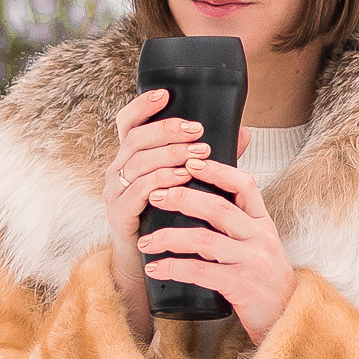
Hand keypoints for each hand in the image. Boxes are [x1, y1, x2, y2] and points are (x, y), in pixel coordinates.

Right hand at [104, 84, 215, 346]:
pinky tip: (183, 178)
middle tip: (198, 133)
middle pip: (136, 138)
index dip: (143, 105)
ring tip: (198, 154)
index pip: (128, 122)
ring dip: (170, 155)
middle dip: (168, 131)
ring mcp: (113, 192)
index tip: (166, 94)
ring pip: (138, 162)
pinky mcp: (119, 214)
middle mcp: (116, 171)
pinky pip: (138, 190)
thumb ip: (210, 158)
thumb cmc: (170, 219)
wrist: (151, 265)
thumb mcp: (190, 184)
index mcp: (130, 158)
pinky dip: (162, 181)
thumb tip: (245, 132)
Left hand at [136, 150, 296, 345]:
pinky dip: (174, 268)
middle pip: (218, 208)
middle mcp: (261, 238)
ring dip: (169, 237)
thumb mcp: (259, 245)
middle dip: (182, 198)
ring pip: (205, 240)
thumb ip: (237, 224)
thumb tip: (202, 200)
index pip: (244, 185)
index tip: (189, 162)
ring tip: (145, 241)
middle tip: (154, 196)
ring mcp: (253, 262)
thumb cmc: (263, 280)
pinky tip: (156, 269)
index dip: (217, 170)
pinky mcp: (242, 286)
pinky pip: (202, 272)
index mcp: (262, 223)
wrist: (287, 318)